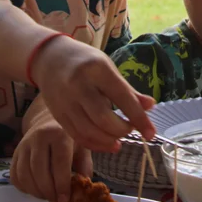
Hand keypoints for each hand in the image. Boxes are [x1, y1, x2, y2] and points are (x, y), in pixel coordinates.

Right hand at [11, 115, 93, 201]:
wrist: (47, 122)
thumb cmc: (69, 139)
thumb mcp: (82, 148)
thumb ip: (84, 168)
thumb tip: (81, 191)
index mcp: (59, 134)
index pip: (59, 162)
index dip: (62, 184)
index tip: (64, 200)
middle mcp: (38, 137)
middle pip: (39, 170)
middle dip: (48, 192)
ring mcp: (23, 145)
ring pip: (24, 174)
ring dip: (36, 192)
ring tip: (47, 198)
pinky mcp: (14, 154)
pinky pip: (15, 176)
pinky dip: (24, 189)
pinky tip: (36, 191)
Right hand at [32, 35, 155, 151]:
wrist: (50, 58)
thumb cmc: (85, 62)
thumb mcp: (108, 68)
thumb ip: (128, 90)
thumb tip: (150, 106)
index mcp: (97, 69)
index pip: (122, 98)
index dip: (139, 118)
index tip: (151, 133)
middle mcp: (79, 85)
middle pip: (103, 119)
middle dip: (122, 130)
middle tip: (131, 129)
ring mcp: (65, 101)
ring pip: (89, 131)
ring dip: (109, 140)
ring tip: (119, 139)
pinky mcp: (57, 114)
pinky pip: (77, 135)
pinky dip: (95, 144)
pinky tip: (107, 143)